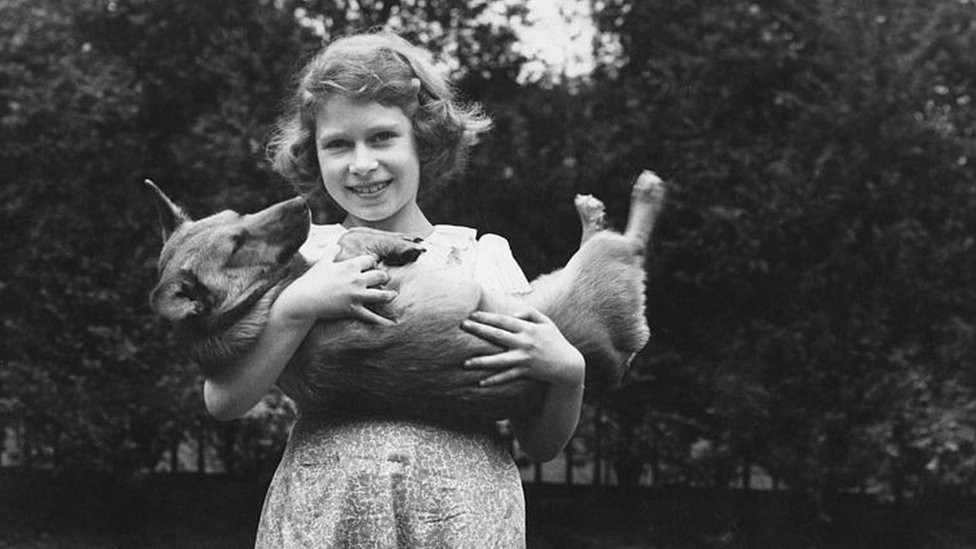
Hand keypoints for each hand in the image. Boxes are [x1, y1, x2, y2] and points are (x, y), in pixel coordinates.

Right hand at [274, 254, 396, 325]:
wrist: (304, 299)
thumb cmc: (312, 280)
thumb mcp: (322, 263)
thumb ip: (331, 253)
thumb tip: (337, 245)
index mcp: (350, 266)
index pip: (370, 260)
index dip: (371, 263)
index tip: (370, 266)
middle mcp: (357, 280)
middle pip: (380, 275)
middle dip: (384, 277)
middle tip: (384, 279)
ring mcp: (357, 295)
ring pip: (381, 295)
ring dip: (389, 295)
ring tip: (393, 295)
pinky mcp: (353, 309)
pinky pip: (371, 316)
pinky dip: (381, 321)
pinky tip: (390, 323)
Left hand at [460, 308, 584, 387]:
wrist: (568, 364)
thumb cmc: (555, 340)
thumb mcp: (546, 322)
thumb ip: (530, 312)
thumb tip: (512, 313)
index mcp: (527, 328)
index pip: (503, 320)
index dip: (487, 317)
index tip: (472, 314)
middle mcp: (524, 342)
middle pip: (497, 335)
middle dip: (479, 330)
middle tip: (462, 325)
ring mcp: (524, 358)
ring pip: (499, 360)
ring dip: (481, 362)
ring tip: (465, 363)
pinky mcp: (525, 372)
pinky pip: (507, 377)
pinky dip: (494, 381)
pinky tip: (480, 383)